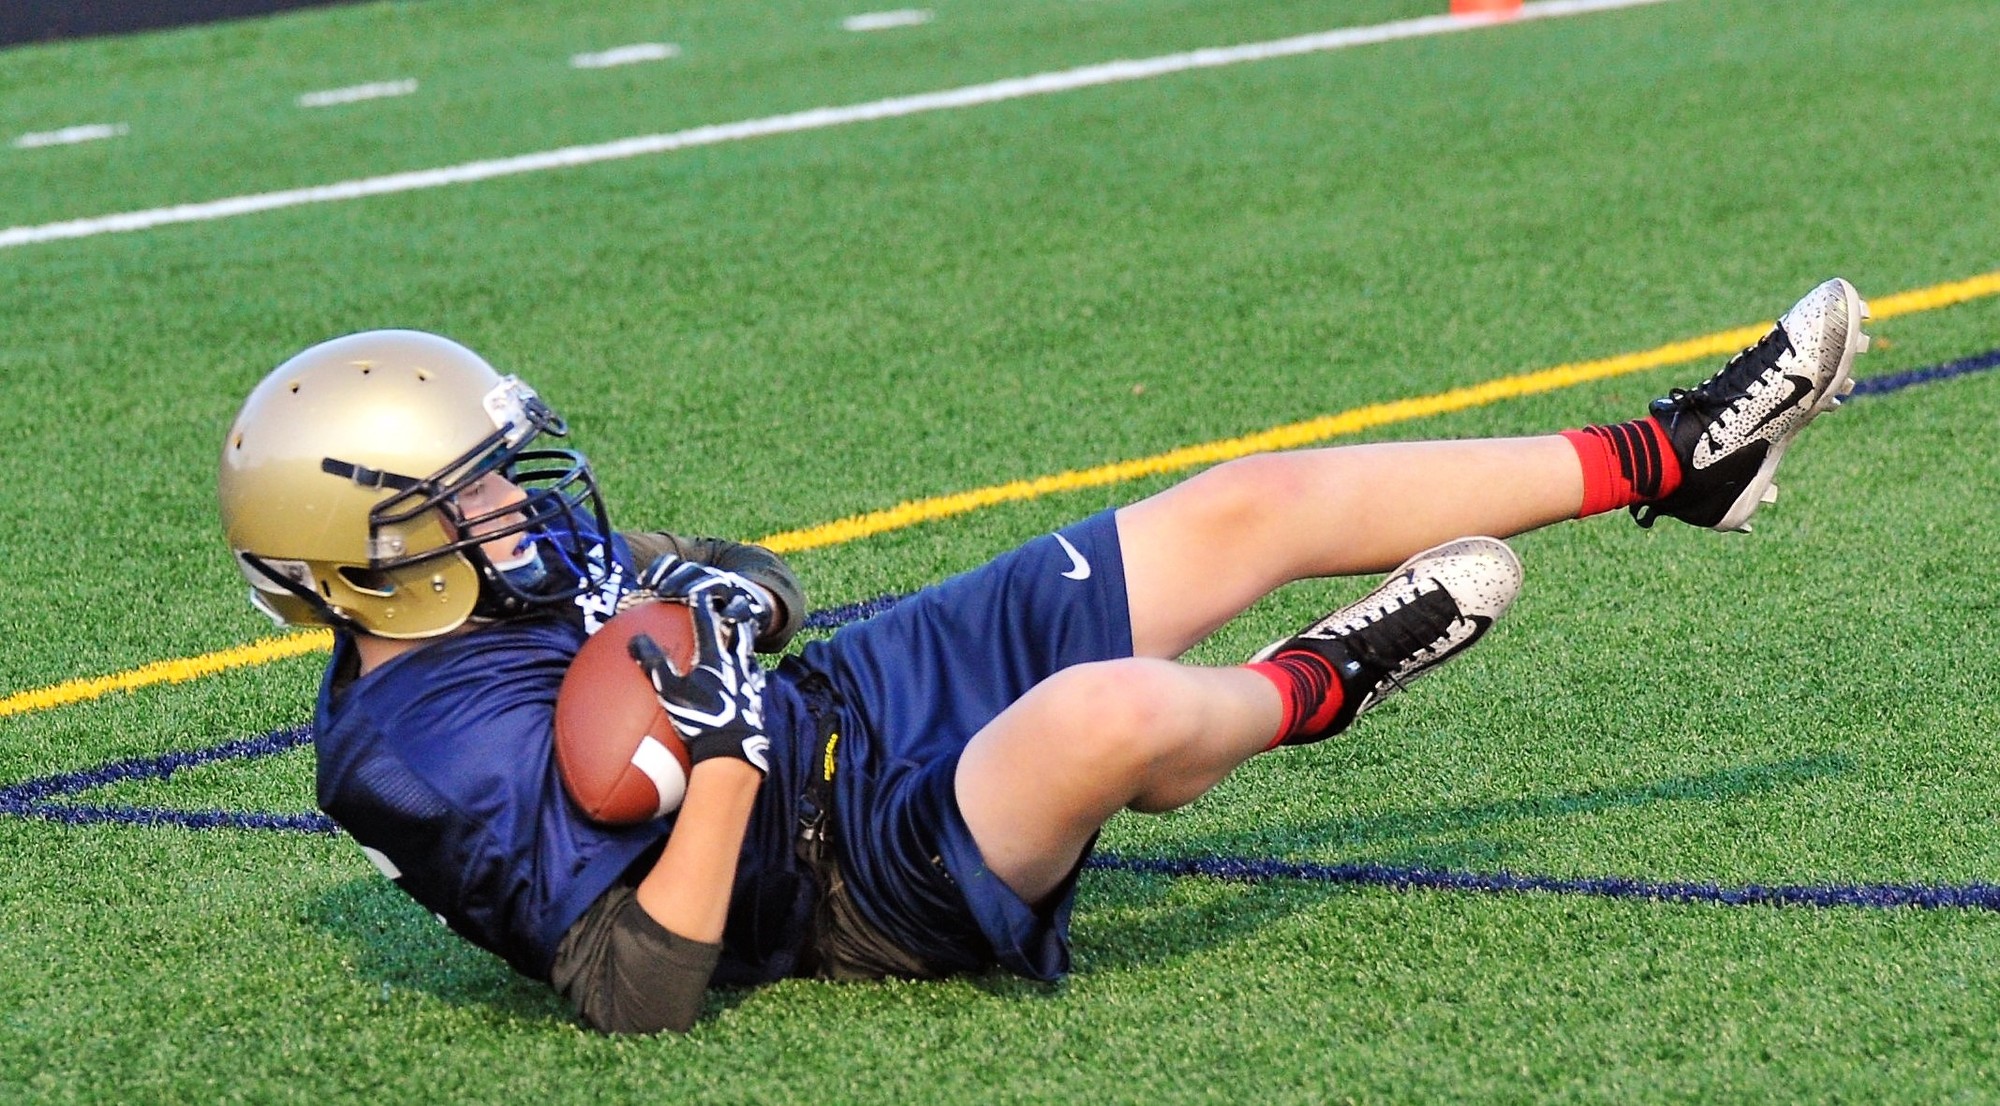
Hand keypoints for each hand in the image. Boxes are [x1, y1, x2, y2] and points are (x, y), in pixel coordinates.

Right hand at [627, 599, 769, 773]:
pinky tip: (751, 675)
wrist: (732, 747)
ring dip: (746, 641)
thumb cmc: (699, 718)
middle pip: (738, 633)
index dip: (701, 607)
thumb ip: (654, 664)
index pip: (708, 624)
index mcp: (714, 657)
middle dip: (735, 617)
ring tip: (744, 636)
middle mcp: (735, 664)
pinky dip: (752, 672)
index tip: (698, 593)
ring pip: (750, 653)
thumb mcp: (670, 691)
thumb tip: (635, 640)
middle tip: (732, 607)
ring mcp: (749, 681)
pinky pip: (756, 679)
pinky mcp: (756, 699)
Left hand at [637, 555, 774, 638]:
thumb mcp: (684, 614)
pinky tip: (726, 619)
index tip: (642, 583)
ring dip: (700, 587)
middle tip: (660, 592)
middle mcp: (709, 578)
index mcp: (692, 577)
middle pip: (691, 570)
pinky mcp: (749, 606)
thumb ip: (659, 615)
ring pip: (715, 582)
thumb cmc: (710, 619)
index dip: (657, 569)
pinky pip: (742, 607)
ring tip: (687, 597)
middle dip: (676, 578)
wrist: (753, 613)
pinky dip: (735, 611)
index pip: (672, 564)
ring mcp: (730, 590)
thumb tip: (623, 626)